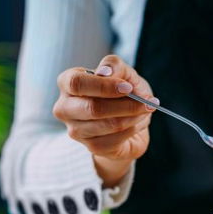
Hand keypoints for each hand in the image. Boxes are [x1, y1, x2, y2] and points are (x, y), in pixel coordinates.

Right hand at [52, 55, 158, 186]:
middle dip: (125, 105)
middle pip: (92, 108)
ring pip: (107, 124)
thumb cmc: (122, 92)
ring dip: (133, 117)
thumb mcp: (123, 73)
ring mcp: (76, 130)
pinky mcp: (92, 147)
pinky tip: (138, 122)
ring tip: (146, 110)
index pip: (76, 83)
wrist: (130, 121)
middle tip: (147, 102)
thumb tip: (105, 72)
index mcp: (68, 83)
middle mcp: (65, 108)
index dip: (104, 86)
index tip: (128, 87)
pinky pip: (115, 139)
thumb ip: (115, 66)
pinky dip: (133, 129)